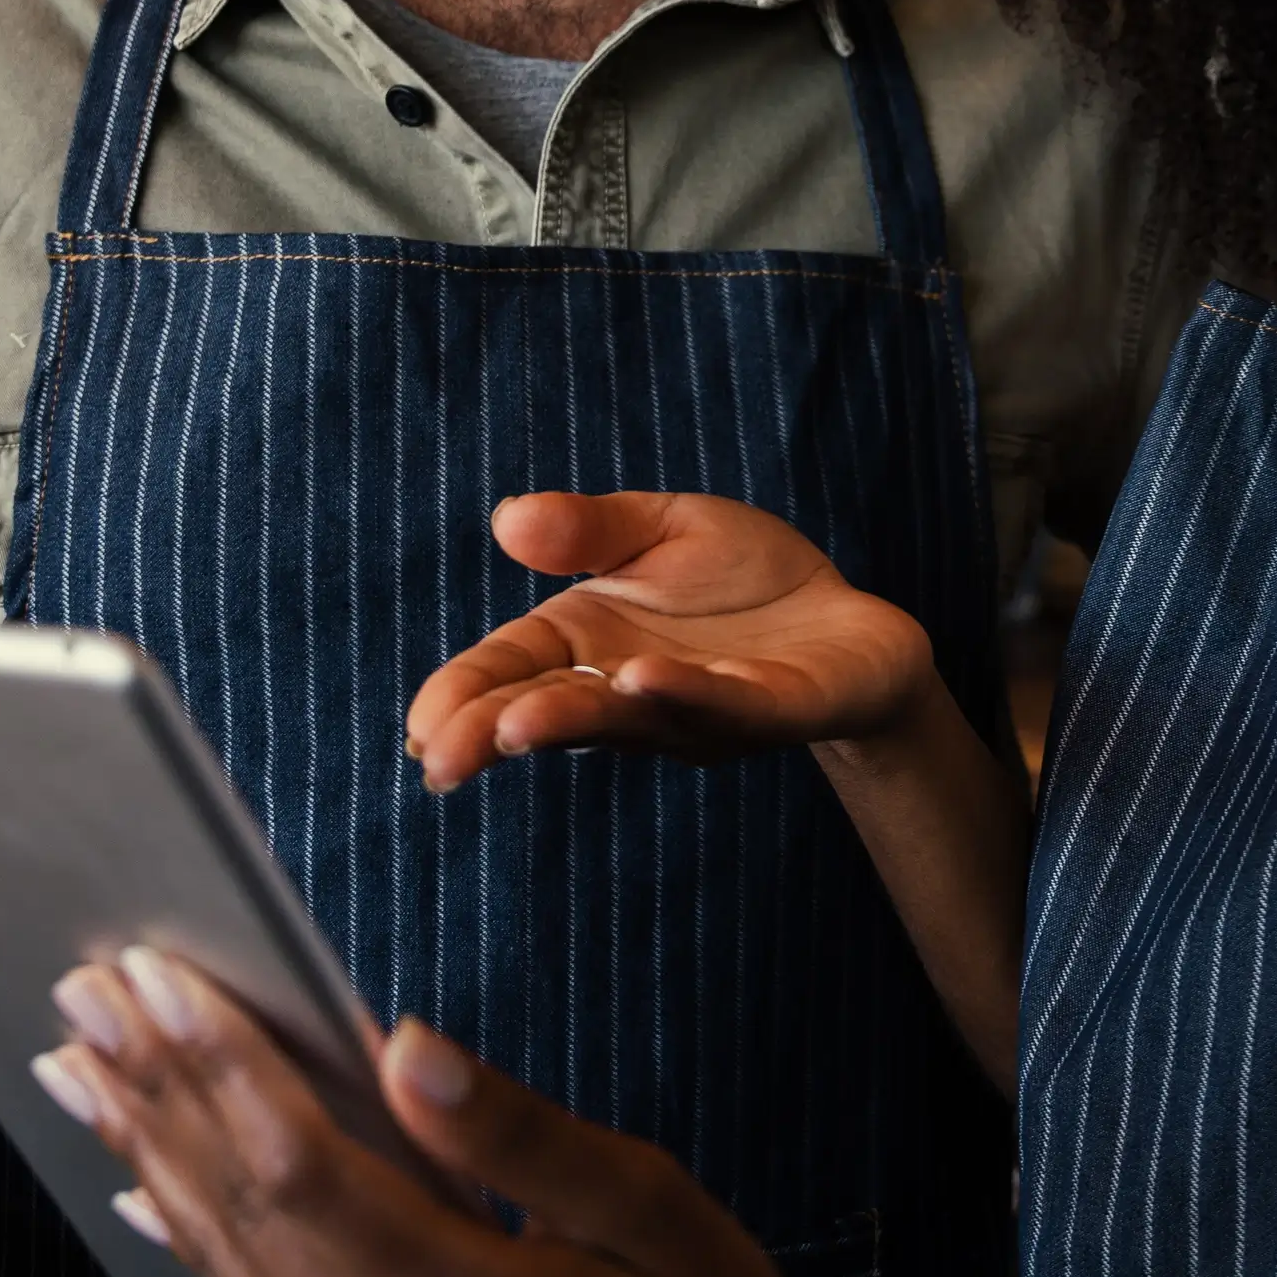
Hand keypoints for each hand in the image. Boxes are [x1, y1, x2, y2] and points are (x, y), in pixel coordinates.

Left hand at [40, 948, 850, 1276]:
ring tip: (83, 1069)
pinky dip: (194, 1245)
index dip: (223, 1067)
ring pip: (233, 1272)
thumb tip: (400, 1046)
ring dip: (152, 1157)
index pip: (308, 1170)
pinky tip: (146, 1185)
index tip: (157, 978)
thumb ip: (515, 1132)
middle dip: (158, 1093)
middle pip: (246, 1215)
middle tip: (85, 995)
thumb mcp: (650, 1206)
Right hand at [407, 491, 942, 792]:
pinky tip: (640, 680)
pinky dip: (684, 693)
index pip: (511, 672)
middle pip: (553, 710)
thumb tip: (508, 520)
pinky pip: (727, 702)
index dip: (463, 698)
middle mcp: (632, 690)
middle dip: (495, 730)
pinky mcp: (777, 705)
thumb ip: (591, 529)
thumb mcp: (662, 529)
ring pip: (629, 720)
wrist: (855, 621)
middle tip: (440, 756)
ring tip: (518, 724)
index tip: (421, 727)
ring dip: (573, 720)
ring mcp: (701, 707)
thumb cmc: (746, 583)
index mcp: (590, 644)